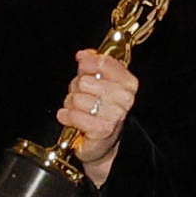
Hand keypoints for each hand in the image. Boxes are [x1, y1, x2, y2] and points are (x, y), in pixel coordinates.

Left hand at [57, 50, 137, 184]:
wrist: (100, 142)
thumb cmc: (97, 111)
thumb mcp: (96, 83)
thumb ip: (91, 66)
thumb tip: (84, 54)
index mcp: (128, 83)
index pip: (104, 63)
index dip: (88, 63)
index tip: (83, 67)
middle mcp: (125, 98)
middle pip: (85, 81)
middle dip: (76, 89)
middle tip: (81, 98)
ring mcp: (115, 114)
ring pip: (77, 98)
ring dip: (71, 104)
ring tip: (78, 111)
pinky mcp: (102, 129)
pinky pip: (73, 115)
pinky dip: (67, 116)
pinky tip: (72, 119)